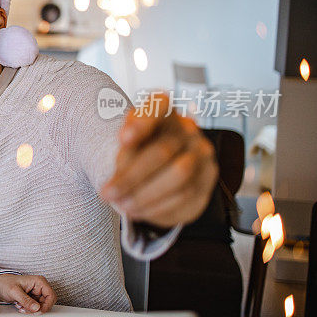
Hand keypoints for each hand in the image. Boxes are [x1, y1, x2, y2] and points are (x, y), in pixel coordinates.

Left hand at [0, 273, 55, 313]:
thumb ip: (26, 300)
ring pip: (41, 307)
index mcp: (39, 281)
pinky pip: (35, 308)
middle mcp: (39, 287)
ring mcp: (36, 293)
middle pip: (47, 303)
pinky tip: (20, 306)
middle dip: (37, 309)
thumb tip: (36, 308)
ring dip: (31, 310)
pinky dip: (28, 310)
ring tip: (20, 306)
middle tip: (25, 310)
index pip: (50, 295)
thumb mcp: (14, 292)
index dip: (47, 305)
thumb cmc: (5, 283)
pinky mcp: (33, 299)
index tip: (38, 311)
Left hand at [101, 92, 217, 227]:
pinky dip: (159, 207)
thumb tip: (125, 151)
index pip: (157, 105)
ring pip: (179, 176)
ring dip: (146, 195)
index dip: (142, 122)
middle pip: (163, 151)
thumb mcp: (124, 142)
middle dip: (132, 176)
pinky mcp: (208, 178)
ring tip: (122, 205)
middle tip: (108, 192)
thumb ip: (126, 144)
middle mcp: (187, 128)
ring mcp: (202, 152)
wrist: (157, 166)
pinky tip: (140, 211)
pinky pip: (187, 197)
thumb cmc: (137, 148)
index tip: (122, 138)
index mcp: (163, 111)